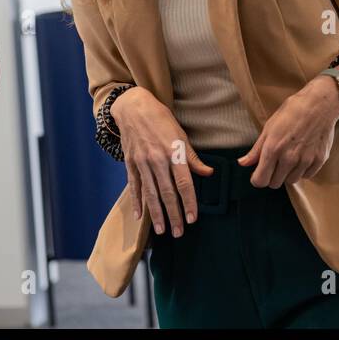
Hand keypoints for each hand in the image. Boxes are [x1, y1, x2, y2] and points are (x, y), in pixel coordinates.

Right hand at [110, 87, 212, 236]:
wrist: (133, 107)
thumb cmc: (160, 119)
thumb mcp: (180, 134)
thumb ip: (192, 157)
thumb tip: (208, 173)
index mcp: (173, 153)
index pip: (184, 183)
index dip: (189, 202)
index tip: (192, 219)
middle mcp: (157, 160)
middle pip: (167, 193)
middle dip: (173, 214)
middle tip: (178, 233)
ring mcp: (142, 163)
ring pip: (151, 193)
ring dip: (157, 214)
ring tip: (162, 230)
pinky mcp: (130, 163)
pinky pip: (134, 186)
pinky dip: (137, 202)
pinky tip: (140, 216)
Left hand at [239, 75, 338, 188]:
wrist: (318, 105)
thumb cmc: (291, 113)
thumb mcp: (269, 128)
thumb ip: (256, 150)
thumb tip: (242, 163)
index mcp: (272, 149)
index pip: (261, 180)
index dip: (258, 178)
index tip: (260, 172)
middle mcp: (288, 158)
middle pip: (275, 183)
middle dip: (272, 176)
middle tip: (276, 162)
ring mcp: (305, 161)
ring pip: (291, 181)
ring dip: (288, 174)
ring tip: (290, 158)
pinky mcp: (319, 160)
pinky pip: (307, 176)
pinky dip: (303, 170)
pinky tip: (302, 157)